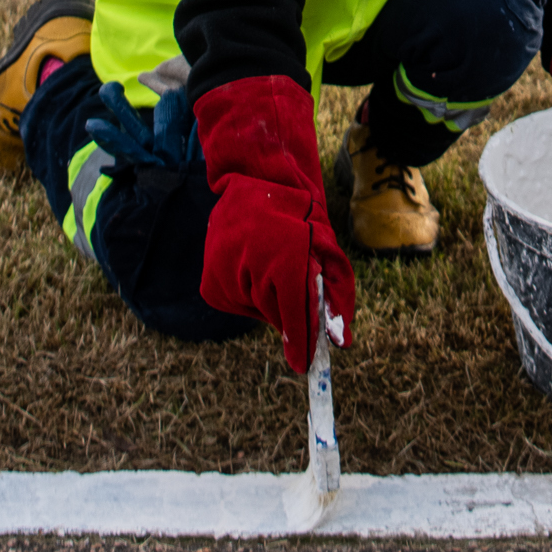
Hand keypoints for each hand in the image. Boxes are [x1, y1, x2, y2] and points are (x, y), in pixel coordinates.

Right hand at [193, 76, 356, 372]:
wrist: (257, 187)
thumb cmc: (302, 223)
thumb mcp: (329, 255)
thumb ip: (336, 299)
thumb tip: (341, 343)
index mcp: (283, 257)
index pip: (292, 312)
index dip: (300, 340)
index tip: (305, 365)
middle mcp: (249, 265)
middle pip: (275, 314)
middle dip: (289, 310)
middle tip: (293, 285)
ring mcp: (224, 274)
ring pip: (256, 311)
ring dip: (269, 300)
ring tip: (271, 267)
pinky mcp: (210, 283)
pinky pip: (237, 306)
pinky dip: (249, 297)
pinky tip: (253, 270)